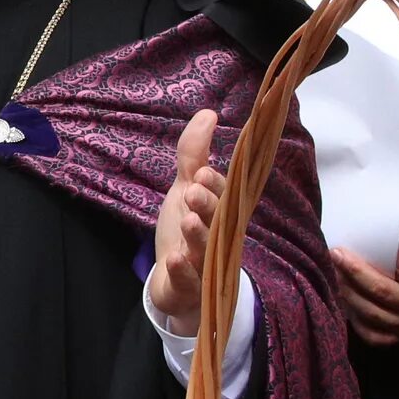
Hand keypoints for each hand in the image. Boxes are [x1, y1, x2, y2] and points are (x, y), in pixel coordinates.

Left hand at [146, 111, 224, 335]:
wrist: (177, 283)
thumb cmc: (186, 231)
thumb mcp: (186, 188)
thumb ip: (194, 155)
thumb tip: (208, 112)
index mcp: (219, 213)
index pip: (224, 197)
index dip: (215, 186)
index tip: (202, 173)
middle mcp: (216, 237)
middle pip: (219, 221)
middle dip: (208, 206)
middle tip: (193, 192)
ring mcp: (204, 264)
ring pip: (205, 250)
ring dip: (198, 235)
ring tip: (189, 220)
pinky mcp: (188, 286)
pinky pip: (188, 280)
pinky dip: (182, 270)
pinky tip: (173, 260)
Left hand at [333, 249, 398, 346]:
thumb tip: (383, 247)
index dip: (382, 254)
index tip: (360, 243)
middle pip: (380, 290)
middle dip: (354, 271)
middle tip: (336, 254)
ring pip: (369, 312)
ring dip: (348, 291)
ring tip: (334, 274)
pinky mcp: (394, 342)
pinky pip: (368, 331)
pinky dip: (353, 316)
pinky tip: (343, 300)